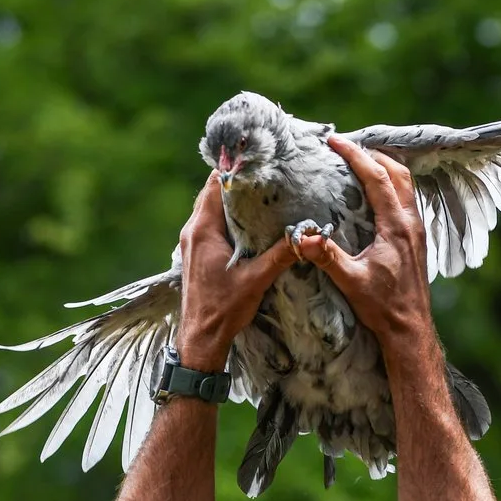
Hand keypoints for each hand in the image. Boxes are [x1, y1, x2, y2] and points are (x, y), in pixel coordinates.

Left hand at [175, 173, 295, 371]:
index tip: (256, 162)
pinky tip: (248, 222)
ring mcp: (191, 243)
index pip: (214, 185)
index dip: (235, 170)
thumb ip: (282, 254)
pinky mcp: (195, 254)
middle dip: (237, 183)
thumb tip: (309, 236)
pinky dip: (226, 218)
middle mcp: (192, 231)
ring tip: (259, 194)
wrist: (201, 338)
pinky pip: (210, 225)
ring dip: (231, 202)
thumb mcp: (257, 279)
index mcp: (202, 230)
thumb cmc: (224, 309)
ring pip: (210, 209)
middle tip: (264, 175)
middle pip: (212, 194)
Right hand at [294, 138, 436, 373]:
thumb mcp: (351, 282)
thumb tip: (302, 238)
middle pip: (397, 172)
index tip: (335, 141)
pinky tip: (371, 194)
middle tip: (346, 147)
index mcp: (396, 227)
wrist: (410, 329)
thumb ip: (327, 258)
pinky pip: (404, 199)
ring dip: (383, 168)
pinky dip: (389, 186)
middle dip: (372, 154)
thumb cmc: (383, 307)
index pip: (377, 178)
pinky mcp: (415, 239)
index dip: (355, 155)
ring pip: (404, 184)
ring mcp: (416, 229)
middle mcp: (410, 222)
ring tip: (357, 163)